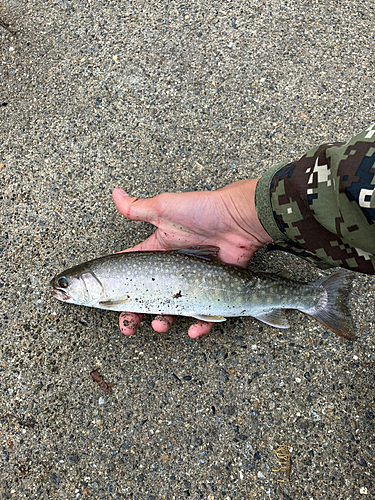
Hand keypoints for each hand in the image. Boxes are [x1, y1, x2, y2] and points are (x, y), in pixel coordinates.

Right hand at [112, 179, 271, 337]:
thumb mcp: (166, 208)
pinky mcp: (215, 289)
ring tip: (159, 326)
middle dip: (135, 314)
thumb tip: (115, 194)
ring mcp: (194, 281)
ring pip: (174, 309)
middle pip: (149, 297)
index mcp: (159, 251)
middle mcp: (174, 268)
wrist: (240, 219)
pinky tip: (193, 330)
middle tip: (128, 326)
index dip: (119, 287)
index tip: (106, 302)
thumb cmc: (203, 211)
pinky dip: (200, 325)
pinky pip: (205, 313)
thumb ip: (139, 208)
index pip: (133, 272)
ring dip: (163, 322)